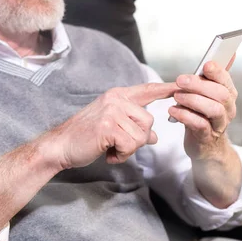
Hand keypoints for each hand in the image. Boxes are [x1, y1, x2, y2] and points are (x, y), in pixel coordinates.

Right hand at [48, 83, 179, 169]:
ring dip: (128, 149)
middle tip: (117, 144)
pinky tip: (107, 153)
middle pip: (149, 121)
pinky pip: (131, 144)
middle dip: (137, 139)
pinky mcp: (108, 126)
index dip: (165, 88)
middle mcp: (116, 99)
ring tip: (110, 148)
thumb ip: (134, 128)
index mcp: (117, 96)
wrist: (61, 146)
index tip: (180, 85)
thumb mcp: (113, 128)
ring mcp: (112, 111)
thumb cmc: (85, 137)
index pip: (147, 90)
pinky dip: (122, 155)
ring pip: (141, 135)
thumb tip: (155, 137)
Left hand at [168, 55, 237, 159]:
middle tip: (180, 80)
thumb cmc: (203, 114)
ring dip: (193, 100)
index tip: (205, 65)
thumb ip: (214, 76)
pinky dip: (186, 116)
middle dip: (200, 85)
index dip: (217, 72)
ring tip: (176, 96)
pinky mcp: (207, 137)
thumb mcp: (208, 94)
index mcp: (228, 94)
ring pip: (214, 109)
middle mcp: (228, 109)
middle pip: (220, 94)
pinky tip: (173, 110)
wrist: (205, 146)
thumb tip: (231, 53)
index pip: (226, 80)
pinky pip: (200, 125)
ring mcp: (219, 124)